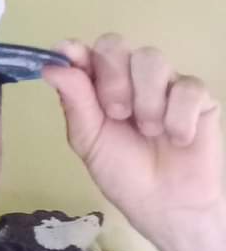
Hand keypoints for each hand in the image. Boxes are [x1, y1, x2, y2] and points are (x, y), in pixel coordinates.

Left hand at [42, 33, 223, 244]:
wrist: (165, 206)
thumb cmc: (122, 173)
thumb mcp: (89, 140)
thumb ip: (74, 101)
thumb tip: (51, 67)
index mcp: (97, 87)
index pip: (86, 53)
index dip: (75, 50)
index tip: (68, 54)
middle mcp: (128, 77)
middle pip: (115, 45)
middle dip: (112, 78)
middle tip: (117, 114)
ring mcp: (164, 84)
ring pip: (151, 59)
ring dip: (145, 99)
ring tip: (148, 132)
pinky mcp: (198, 98)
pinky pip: (188, 86)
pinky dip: (178, 116)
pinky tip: (176, 139)